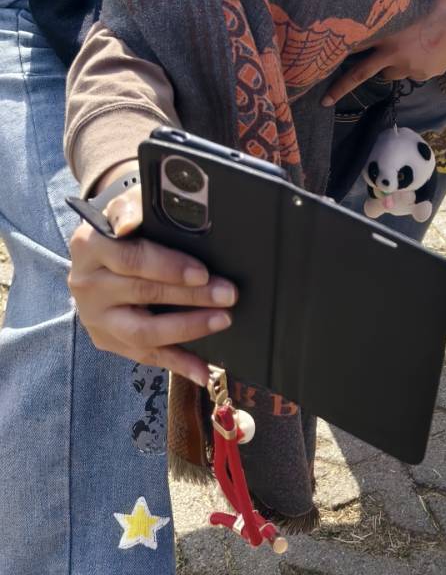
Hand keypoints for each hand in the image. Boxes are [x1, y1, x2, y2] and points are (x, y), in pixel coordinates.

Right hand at [68, 160, 236, 383]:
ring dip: (187, 329)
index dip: (168, 266)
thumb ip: (132, 206)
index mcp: (89, 245)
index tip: (202, 271)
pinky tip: (203, 370)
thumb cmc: (126, 222)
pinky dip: (177, 363)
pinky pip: (145, 356)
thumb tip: (130, 221)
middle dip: (191, 295)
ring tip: (221, 321)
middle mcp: (87, 284)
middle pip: (143, 293)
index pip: (131, 259)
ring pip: (142, 332)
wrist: (98, 247)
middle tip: (228, 294)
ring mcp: (95, 317)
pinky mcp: (106, 339)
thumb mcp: (126, 204)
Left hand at [323, 0, 445, 103]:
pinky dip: (410, 64)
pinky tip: (425, 48)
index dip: (334, 53)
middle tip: (324, 101)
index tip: (314, 64)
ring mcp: (411, 67)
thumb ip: (386, 15)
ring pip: (388, 72)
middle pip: (361, 73)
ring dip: (387, 64)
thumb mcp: (407, 2)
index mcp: (387, 30)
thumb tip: (363, 15)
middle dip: (341, 87)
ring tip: (404, 46)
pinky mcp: (425, 74)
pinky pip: (409, 72)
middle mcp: (396, 52)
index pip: (352, 45)